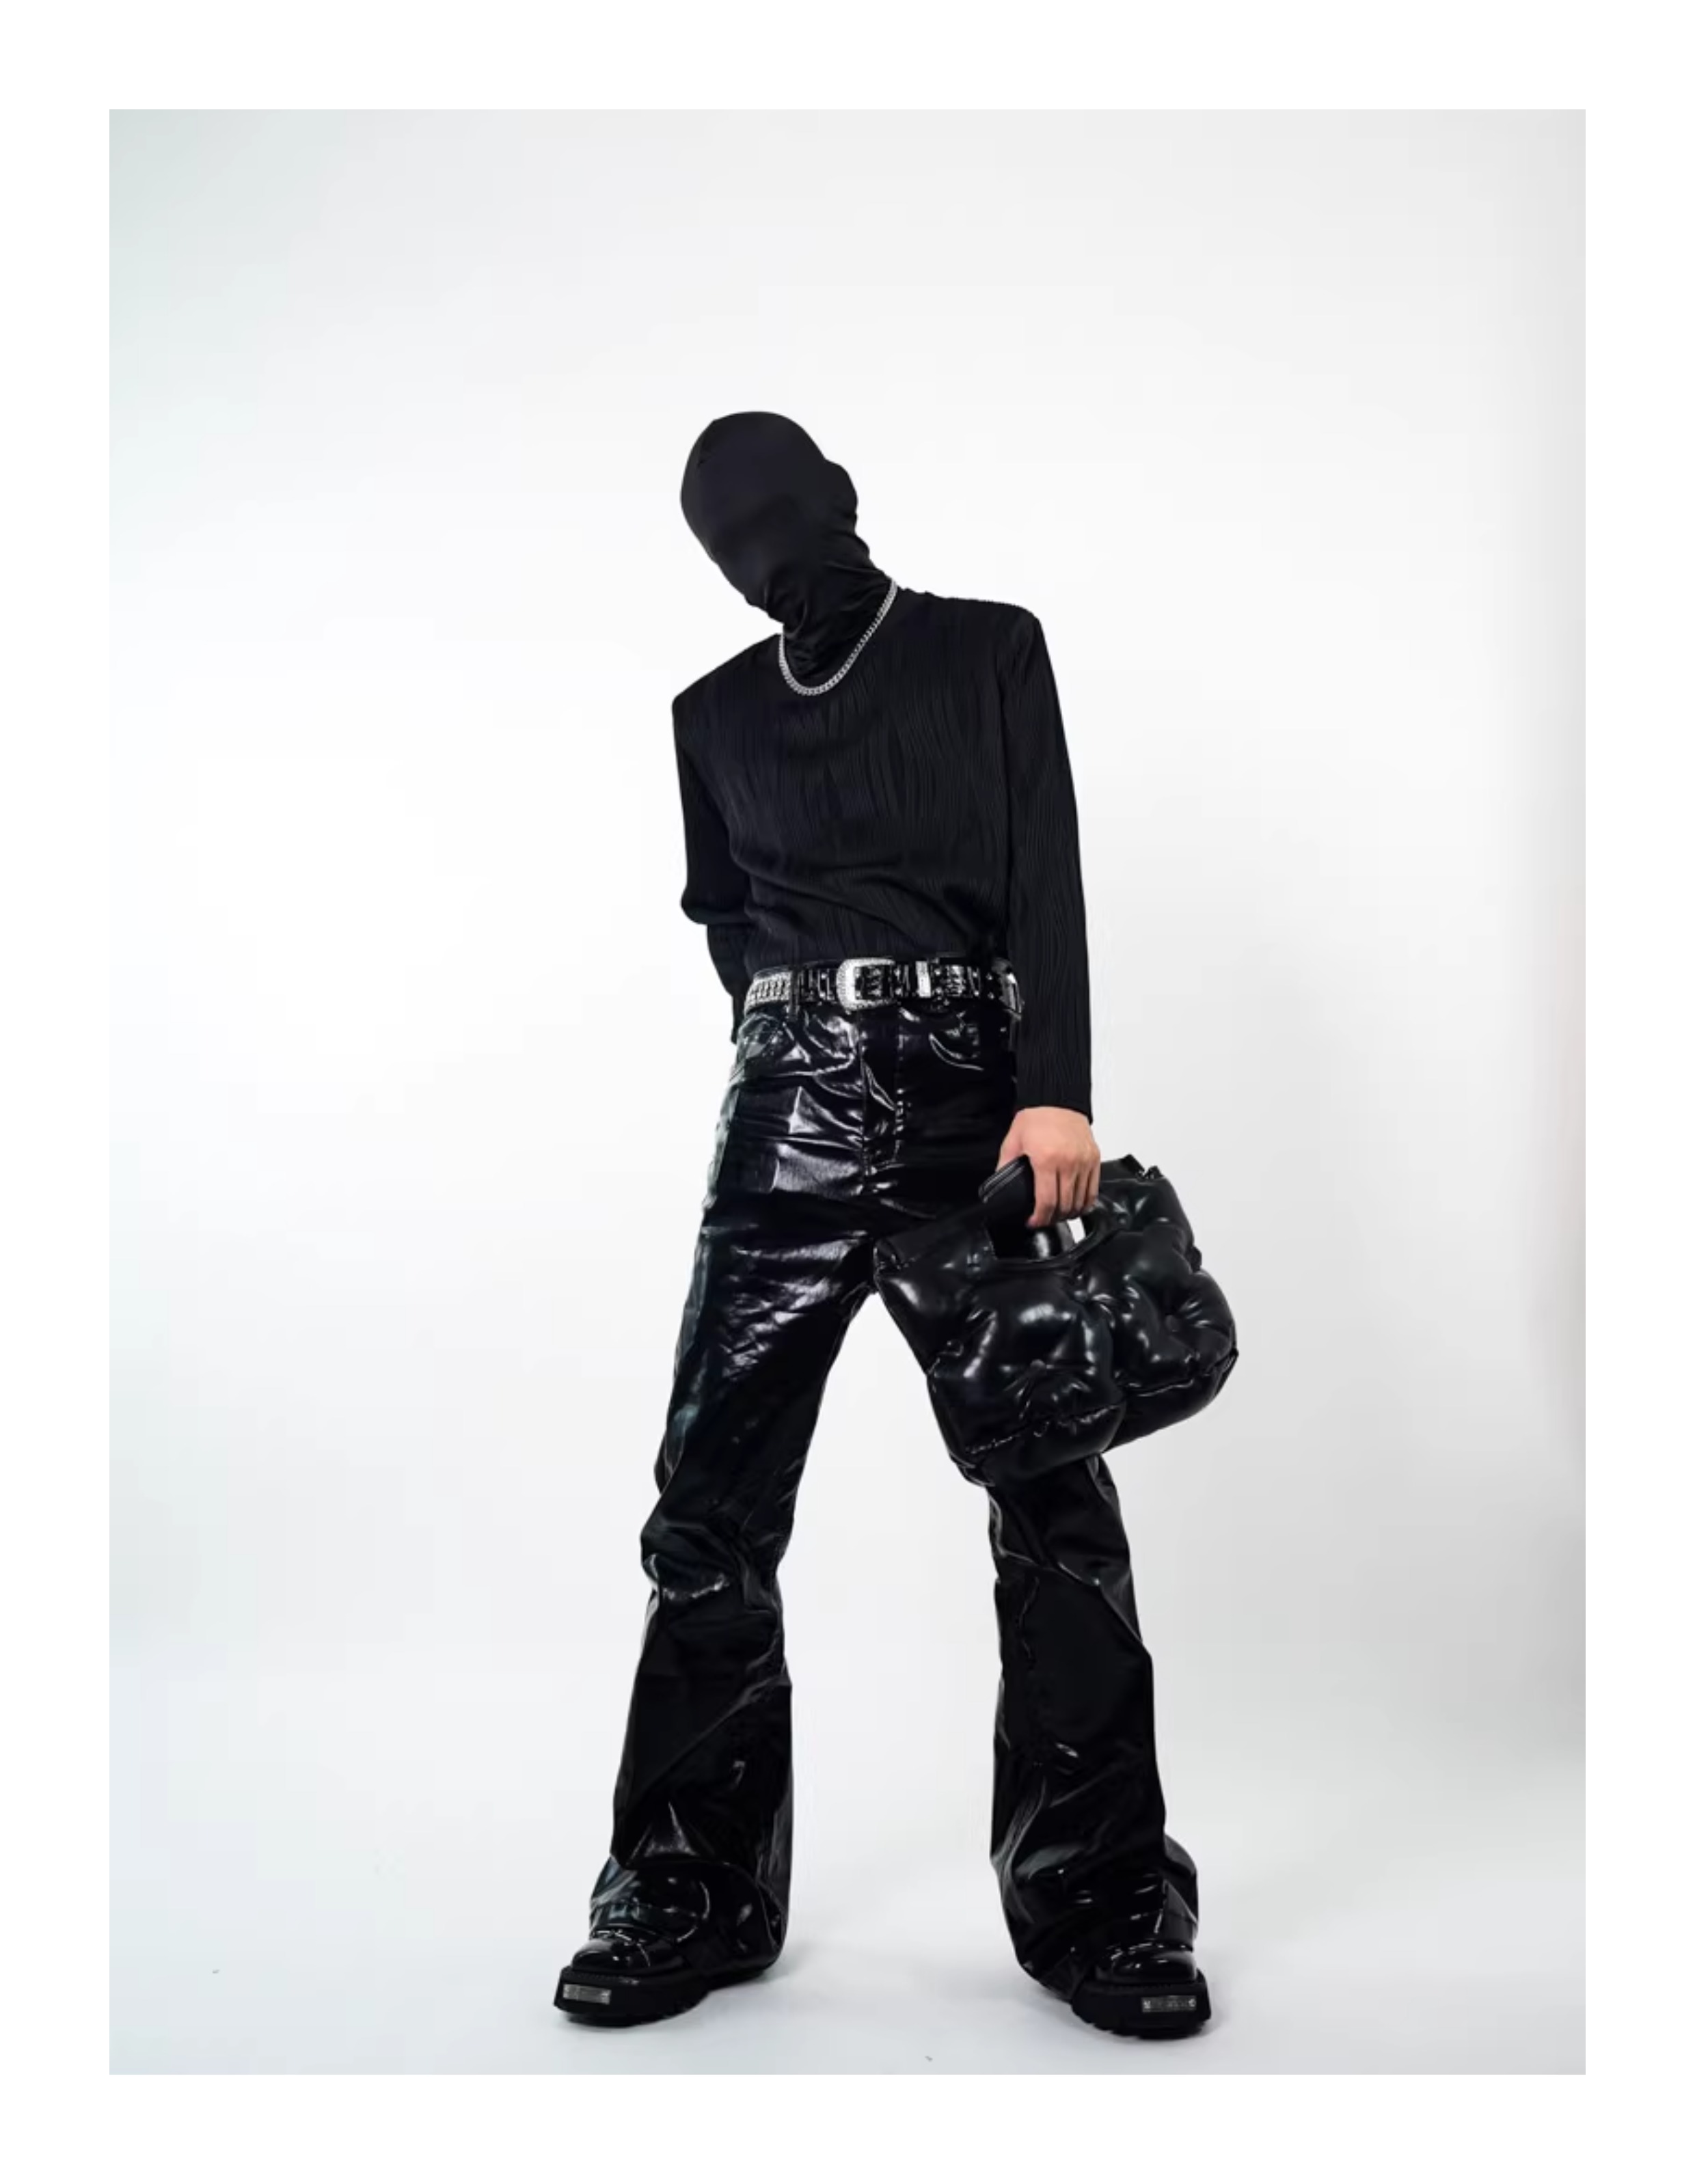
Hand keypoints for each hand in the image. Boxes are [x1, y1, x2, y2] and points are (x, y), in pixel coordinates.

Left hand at [995, 1107, 1100, 1226]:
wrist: (1057, 1099)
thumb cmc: (1036, 1118)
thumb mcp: (1013, 1142)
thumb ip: (1004, 1166)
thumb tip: (998, 1187)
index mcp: (1046, 1160)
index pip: (1046, 1201)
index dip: (1040, 1218)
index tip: (1034, 1222)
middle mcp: (1068, 1162)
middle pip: (1064, 1205)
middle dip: (1053, 1218)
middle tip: (1044, 1219)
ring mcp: (1084, 1161)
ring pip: (1081, 1200)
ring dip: (1069, 1213)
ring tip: (1059, 1214)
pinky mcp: (1094, 1158)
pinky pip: (1094, 1189)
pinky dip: (1086, 1202)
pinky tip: (1076, 1206)